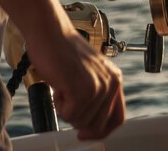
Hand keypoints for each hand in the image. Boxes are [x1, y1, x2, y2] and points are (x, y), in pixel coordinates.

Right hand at [25, 24, 124, 139]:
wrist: (50, 32)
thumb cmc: (62, 51)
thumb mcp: (87, 74)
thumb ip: (95, 96)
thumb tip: (91, 129)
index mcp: (115, 79)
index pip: (117, 119)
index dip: (101, 131)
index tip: (86, 135)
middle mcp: (111, 83)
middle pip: (96, 125)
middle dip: (77, 117)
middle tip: (66, 95)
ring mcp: (99, 86)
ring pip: (80, 121)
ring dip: (65, 107)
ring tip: (63, 84)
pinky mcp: (83, 89)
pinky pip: (69, 114)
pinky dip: (58, 104)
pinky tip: (59, 84)